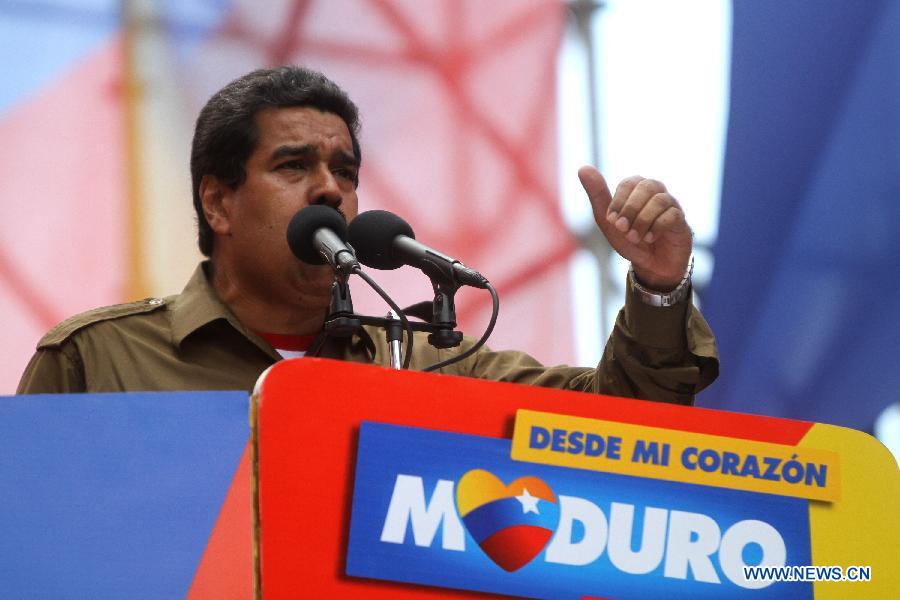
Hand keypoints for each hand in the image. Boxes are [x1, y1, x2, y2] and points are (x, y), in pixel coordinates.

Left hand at [578, 166, 691, 290]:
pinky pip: (672, 215)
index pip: (628, 183)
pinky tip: (650, 238)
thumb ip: (597, 195)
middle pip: (646, 186)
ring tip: (636, 237)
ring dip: (643, 221)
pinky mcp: (680, 219)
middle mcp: (655, 191)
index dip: (619, 202)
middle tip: (623, 229)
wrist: (650, 264)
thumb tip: (583, 168)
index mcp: (636, 188)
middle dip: (631, 209)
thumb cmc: (628, 238)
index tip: (612, 220)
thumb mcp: (608, 220)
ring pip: (659, 200)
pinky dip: (657, 228)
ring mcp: (670, 204)